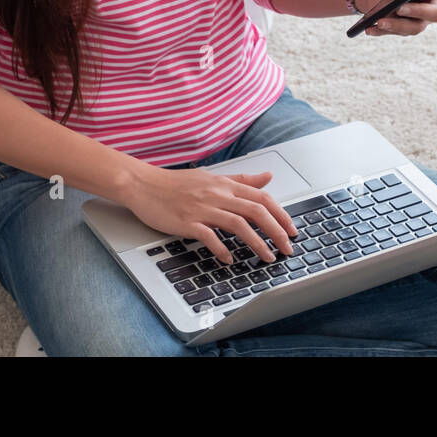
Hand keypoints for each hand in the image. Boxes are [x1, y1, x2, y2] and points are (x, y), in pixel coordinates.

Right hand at [123, 168, 298, 264]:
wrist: (143, 184)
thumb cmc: (177, 183)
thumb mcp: (213, 177)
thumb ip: (242, 180)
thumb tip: (268, 177)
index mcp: (226, 184)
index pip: (262, 198)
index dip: (281, 215)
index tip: (292, 231)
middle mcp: (218, 194)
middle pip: (256, 211)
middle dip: (276, 231)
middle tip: (287, 248)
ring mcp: (202, 208)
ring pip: (238, 224)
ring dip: (256, 243)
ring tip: (267, 257)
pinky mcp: (186, 221)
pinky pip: (208, 236)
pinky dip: (221, 248)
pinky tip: (229, 259)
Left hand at [358, 0, 436, 35]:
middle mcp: (433, 4)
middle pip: (433, 13)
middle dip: (417, 12)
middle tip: (400, 8)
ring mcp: (420, 19)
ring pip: (413, 27)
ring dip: (396, 25)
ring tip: (379, 21)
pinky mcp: (405, 28)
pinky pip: (396, 32)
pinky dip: (382, 31)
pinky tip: (369, 29)